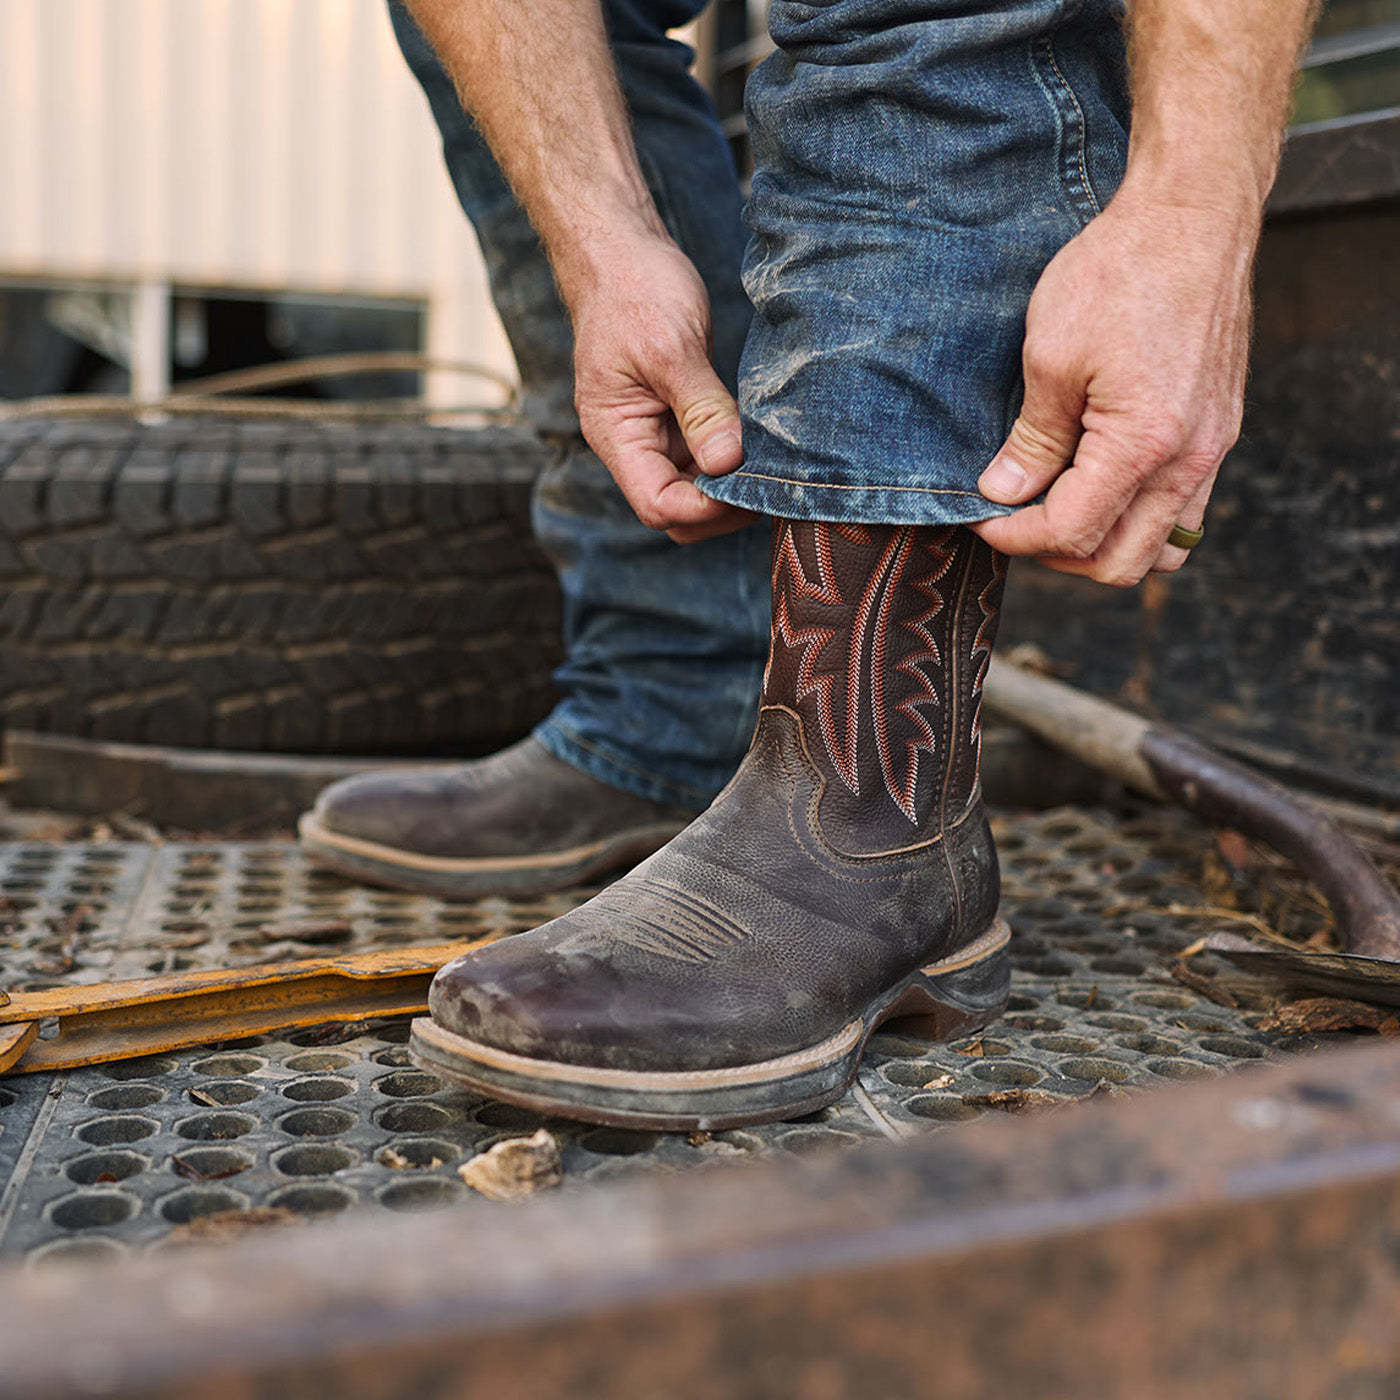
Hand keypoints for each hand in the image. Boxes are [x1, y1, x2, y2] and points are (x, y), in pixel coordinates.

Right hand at [569, 233, 753, 543]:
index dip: (704, 508)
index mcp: (616, 435)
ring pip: (694, 486)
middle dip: (721, 507)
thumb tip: (727, 464)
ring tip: (773, 464)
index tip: (748, 490)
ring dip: (731, 484)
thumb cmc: (634, 290)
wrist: (620, 250)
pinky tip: (764, 443)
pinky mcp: (676, 416)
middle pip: (676, 508)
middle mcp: (631, 444)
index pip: (658, 504)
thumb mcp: (671, 350)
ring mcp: (654, 433)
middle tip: (772, 485)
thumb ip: (701, 411)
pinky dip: (733, 456)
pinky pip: (705, 454)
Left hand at [971, 189, 1256, 585]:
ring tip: (1057, 510)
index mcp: (1144, 446)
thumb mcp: (1052, 356)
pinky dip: (1138, 518)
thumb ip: (1031, 440)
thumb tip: (1004, 493)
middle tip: (1014, 522)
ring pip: (1160, 547)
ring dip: (1104, 546)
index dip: (1015, 536)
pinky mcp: (1218, 432)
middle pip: (1120, 563)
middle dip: (1057, 555)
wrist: (1193, 214)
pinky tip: (1099, 485)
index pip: (1071, 533)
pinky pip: (1184, 510)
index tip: (982, 518)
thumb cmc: (1120, 272)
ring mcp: (1212, 449)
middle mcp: (1190, 460)